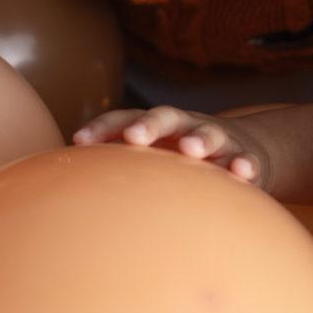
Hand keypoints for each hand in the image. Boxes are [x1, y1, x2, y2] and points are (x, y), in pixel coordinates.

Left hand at [74, 106, 272, 187]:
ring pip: (209, 133)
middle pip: (164, 117)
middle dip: (149, 125)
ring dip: (201, 139)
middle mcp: (183, 126)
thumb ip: (121, 170)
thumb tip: (64, 195)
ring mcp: (217, 139)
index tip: (78, 141)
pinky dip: (245, 165)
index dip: (102, 127)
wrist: (248, 148)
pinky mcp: (245, 156)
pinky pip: (246, 160)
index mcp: (156, 126)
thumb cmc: (184, 158)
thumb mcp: (155, 158)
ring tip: (193, 149)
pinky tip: (244, 174)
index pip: (125, 118)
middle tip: (134, 137)